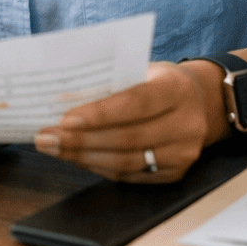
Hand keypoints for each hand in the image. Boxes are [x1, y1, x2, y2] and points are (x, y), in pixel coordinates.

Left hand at [33, 62, 214, 182]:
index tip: (64, 119)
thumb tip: (61, 97)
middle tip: (46, 137)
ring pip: (126, 162)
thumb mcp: (142, 69)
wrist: (200, 101)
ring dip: (84, 157)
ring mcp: (184, 153)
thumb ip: (112, 82)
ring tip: (53, 149)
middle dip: (80, 140)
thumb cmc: (157, 81)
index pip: (136, 103)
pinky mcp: (176, 174)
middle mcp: (187, 124)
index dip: (99, 113)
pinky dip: (99, 167)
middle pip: (127, 138)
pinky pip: (130, 176)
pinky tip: (77, 159)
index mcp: (177, 89)